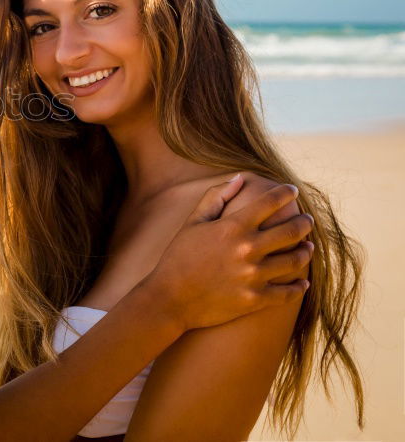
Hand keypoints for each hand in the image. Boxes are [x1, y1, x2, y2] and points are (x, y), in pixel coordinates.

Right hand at [142, 174, 312, 331]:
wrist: (170, 299)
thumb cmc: (179, 257)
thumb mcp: (192, 223)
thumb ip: (216, 197)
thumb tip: (240, 178)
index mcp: (232, 227)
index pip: (270, 203)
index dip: (286, 193)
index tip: (292, 190)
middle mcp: (247, 250)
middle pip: (291, 231)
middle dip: (304, 222)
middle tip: (307, 220)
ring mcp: (253, 276)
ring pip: (295, 260)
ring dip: (306, 251)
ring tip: (308, 246)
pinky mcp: (255, 299)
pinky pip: (288, 293)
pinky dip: (299, 286)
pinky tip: (302, 282)